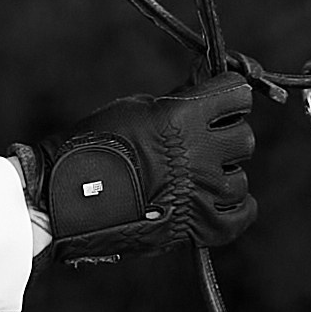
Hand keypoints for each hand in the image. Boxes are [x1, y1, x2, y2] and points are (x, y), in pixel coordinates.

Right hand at [23, 74, 257, 261]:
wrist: (66, 198)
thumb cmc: (96, 144)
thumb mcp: (137, 106)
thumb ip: (179, 98)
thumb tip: (206, 83)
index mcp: (182, 117)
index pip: (237, 94)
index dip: (231, 94)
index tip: (222, 97)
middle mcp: (198, 154)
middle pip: (244, 138)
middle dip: (227, 134)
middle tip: (204, 139)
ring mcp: (200, 194)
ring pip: (240, 178)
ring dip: (224, 174)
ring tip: (197, 175)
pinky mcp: (196, 228)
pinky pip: (241, 215)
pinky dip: (233, 208)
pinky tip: (215, 200)